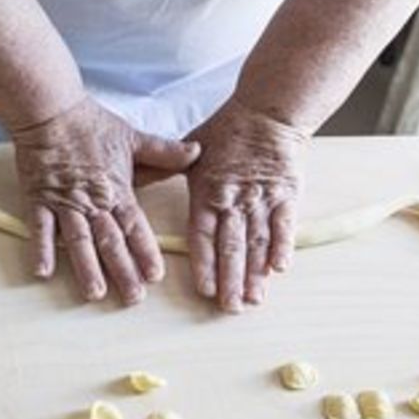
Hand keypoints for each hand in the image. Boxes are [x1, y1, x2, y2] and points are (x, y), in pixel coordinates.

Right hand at [12, 98, 200, 304]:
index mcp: (117, 189)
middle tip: (132, 297)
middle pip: (109, 241)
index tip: (154, 276)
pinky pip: (39, 228)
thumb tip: (198, 151)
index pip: (135, 226)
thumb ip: (165, 152)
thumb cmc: (91, 125)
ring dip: (87, 267)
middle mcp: (93, 201)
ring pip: (78, 240)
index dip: (145, 251)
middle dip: (122, 271)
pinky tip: (43, 273)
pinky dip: (41, 250)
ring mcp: (64, 202)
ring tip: (95, 292)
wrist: (50, 110)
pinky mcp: (38, 199)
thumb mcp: (133, 137)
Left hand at [185, 98, 307, 311]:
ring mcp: (261, 198)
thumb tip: (132, 179)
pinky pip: (284, 224)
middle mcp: (233, 198)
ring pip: (257, 240)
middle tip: (229, 307)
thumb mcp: (192, 147)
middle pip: (231, 245)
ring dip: (255, 272)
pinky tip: (279, 269)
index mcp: (207, 190)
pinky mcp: (285, 194)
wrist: (267, 111)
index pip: (202, 234)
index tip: (204, 289)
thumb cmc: (226, 130)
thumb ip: (166, 168)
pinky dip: (282, 246)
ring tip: (253, 299)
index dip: (204, 263)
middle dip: (230, 279)